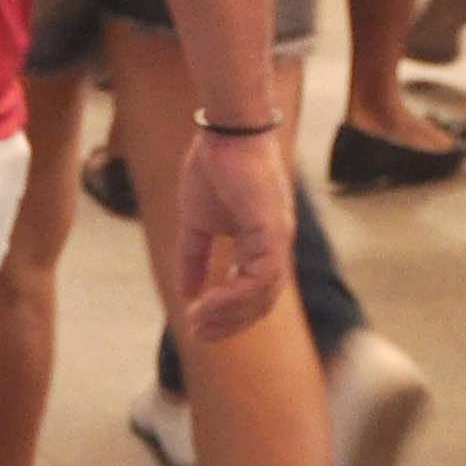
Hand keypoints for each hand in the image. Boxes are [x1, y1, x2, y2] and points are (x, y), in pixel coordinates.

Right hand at [173, 121, 293, 339]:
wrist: (225, 131)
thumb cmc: (214, 166)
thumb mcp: (197, 222)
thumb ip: (195, 258)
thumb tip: (187, 294)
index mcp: (263, 244)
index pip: (254, 293)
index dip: (228, 315)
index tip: (197, 325)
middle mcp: (276, 246)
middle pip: (261, 302)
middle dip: (229, 324)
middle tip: (197, 334)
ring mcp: (278, 239)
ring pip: (263, 295)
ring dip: (229, 314)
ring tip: (198, 322)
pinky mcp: (272, 230)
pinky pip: (260, 277)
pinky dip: (234, 296)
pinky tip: (207, 302)